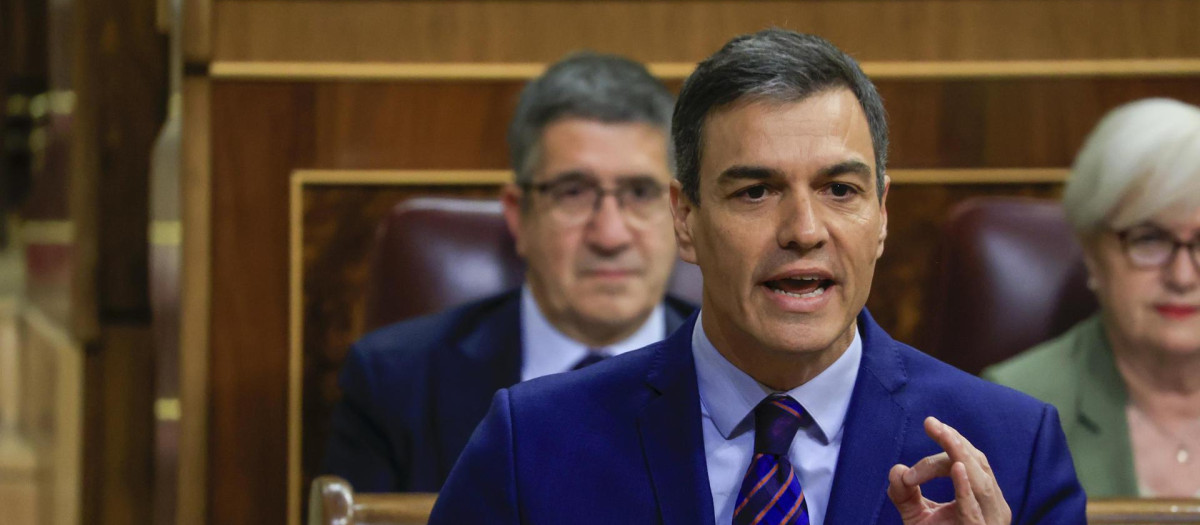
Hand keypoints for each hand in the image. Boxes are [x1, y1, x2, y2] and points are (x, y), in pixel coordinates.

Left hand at [886, 416, 1011, 524]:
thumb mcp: (916, 517)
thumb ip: (904, 494)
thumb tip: (896, 470)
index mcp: (983, 497)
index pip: (966, 463)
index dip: (939, 455)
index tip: (908, 472)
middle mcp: (993, 506)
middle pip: (976, 464)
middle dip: (954, 441)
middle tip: (932, 423)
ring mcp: (991, 521)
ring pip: (980, 480)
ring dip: (959, 455)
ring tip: (944, 434)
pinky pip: (974, 509)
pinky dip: (966, 488)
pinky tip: (957, 468)